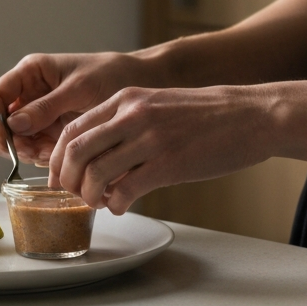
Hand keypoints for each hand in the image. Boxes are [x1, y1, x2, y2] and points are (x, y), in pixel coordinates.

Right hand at [0, 52, 160, 164]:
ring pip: (17, 141)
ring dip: (29, 152)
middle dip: (11, 142)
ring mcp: (40, 115)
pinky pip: (36, 149)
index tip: (3, 140)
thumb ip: (46, 106)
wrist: (140, 83)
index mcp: (31, 74)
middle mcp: (30, 94)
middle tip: (31, 153)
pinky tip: (61, 155)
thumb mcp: (79, 89)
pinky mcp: (53, 131)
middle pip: (0, 124)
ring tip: (52, 153)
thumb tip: (13, 124)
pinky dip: (44, 156)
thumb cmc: (111, 75)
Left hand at [48, 85, 276, 213]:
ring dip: (90, 195)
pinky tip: (123, 206)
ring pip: (95, 173)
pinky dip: (117, 204)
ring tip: (101, 202)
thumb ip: (125, 121)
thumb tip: (96, 152)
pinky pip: (126, 190)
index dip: (57, 158)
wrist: (250, 115)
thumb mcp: (156, 104)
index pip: (72, 129)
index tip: (58, 177)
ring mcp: (150, 139)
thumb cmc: (204, 115)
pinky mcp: (169, 164)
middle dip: (67, 180)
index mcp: (125, 99)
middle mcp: (132, 115)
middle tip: (74, 195)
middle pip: (74, 152)